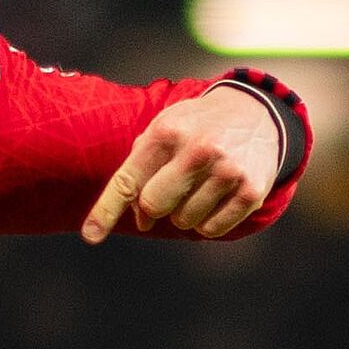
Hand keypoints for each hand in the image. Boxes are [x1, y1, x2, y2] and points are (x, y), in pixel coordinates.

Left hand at [81, 79, 286, 243]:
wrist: (257, 113)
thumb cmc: (197, 127)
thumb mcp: (164, 128)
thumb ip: (140, 167)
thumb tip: (137, 217)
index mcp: (167, 131)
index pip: (128, 180)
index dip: (106, 211)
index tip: (90, 236)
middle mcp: (198, 149)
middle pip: (153, 207)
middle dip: (154, 208)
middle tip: (168, 193)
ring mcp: (227, 170)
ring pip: (184, 222)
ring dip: (184, 214)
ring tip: (200, 187)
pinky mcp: (251, 190)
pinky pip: (212, 231)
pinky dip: (208, 223)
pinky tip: (217, 197)